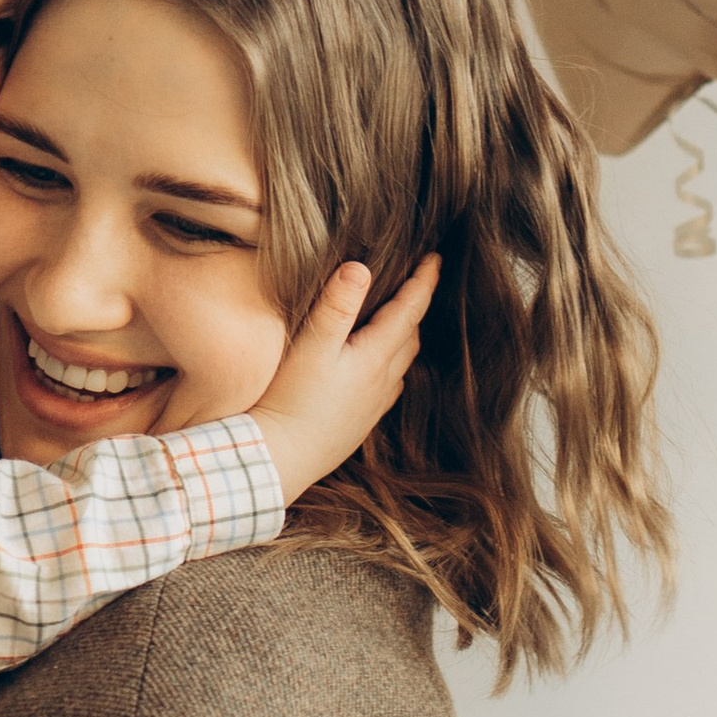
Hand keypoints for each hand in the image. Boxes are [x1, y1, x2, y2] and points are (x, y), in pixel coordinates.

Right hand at [248, 253, 441, 507]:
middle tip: (415, 283)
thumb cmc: (291, 402)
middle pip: (411, 335)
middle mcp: (383, 380)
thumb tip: (360, 268)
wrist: (281, 458)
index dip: (424, 281)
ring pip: (402, 362)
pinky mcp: (360, 422)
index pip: (410, 309)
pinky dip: (390, 366)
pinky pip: (388, 387)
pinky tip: (377, 369)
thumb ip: (336, 307)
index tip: (436, 258)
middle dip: (416, 306)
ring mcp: (374, 404)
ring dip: (404, 337)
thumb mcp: (310, 347)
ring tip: (398, 320)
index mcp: (375, 355)